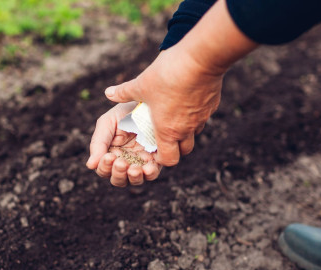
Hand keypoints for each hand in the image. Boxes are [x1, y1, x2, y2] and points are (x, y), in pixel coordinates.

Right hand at [86, 102, 161, 186]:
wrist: (147, 101)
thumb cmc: (125, 111)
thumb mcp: (107, 123)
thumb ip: (98, 144)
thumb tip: (90, 166)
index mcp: (110, 153)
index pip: (104, 169)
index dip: (105, 167)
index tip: (109, 156)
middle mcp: (125, 160)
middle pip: (118, 179)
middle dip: (118, 174)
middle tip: (121, 162)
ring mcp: (141, 162)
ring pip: (135, 180)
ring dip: (133, 177)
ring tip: (134, 169)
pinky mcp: (157, 159)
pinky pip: (152, 173)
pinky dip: (149, 173)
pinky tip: (148, 167)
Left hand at [105, 48, 224, 166]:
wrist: (200, 59)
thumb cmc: (167, 75)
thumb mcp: (141, 84)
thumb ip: (124, 92)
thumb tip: (108, 93)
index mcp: (168, 130)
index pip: (168, 159)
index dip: (161, 158)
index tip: (154, 148)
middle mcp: (187, 129)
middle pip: (184, 151)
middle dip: (175, 147)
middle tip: (163, 134)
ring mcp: (202, 118)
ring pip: (194, 133)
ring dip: (185, 130)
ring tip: (173, 115)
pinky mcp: (212, 106)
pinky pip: (203, 116)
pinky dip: (195, 114)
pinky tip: (186, 98)